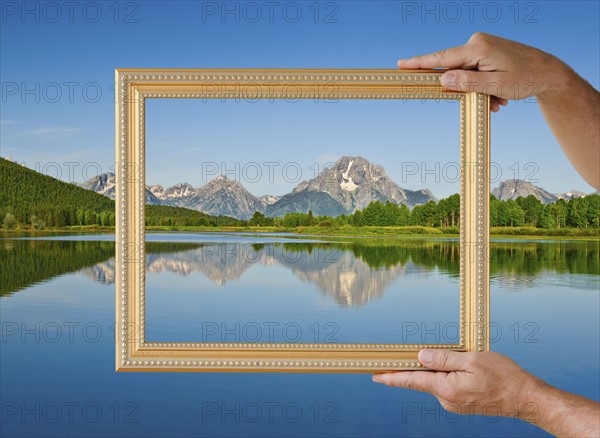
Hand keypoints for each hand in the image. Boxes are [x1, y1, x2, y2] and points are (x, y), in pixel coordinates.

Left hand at [373, 349, 599, 435]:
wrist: (525, 398)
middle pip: (423, 379)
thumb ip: (443, 359)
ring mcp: (454, 403)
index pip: (412, 381)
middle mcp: (447, 400)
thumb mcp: (471, 360)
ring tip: (462, 359)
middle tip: (411, 354)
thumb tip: (420, 357)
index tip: (374, 375)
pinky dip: (448, 374)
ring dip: (439, 368)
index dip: (392, 377)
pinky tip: (464, 368)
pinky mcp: (461, 403)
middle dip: (418, 365)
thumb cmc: (502, 376)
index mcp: (447, 389)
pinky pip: (447, 385)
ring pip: (437, 381)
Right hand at [397, 32, 570, 111]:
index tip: (401, 64)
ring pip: (466, 73)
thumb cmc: (525, 79)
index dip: (419, 63)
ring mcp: (482, 45)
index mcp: (477, 48)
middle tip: (487, 101)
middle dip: (464, 90)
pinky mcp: (487, 51)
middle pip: (454, 69)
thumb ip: (466, 83)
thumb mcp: (495, 85)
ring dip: (477, 90)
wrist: (549, 73)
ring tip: (498, 101)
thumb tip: (442, 80)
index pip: (441, 58)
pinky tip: (498, 96)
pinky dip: (483, 85)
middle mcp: (476, 43)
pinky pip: (475, 71)